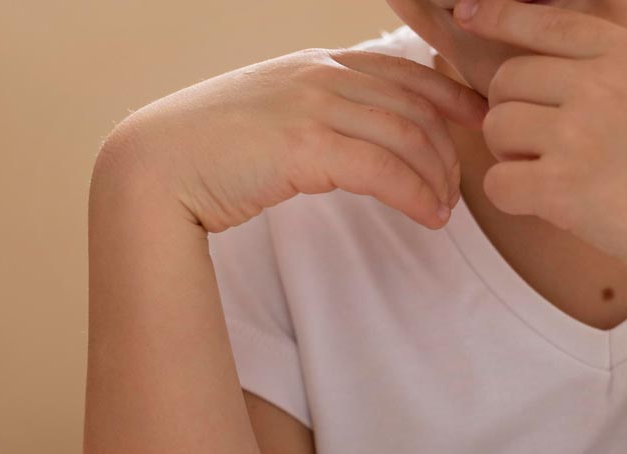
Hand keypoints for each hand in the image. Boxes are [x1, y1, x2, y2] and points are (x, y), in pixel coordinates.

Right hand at [99, 46, 488, 232]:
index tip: (474, 121)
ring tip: (443, 212)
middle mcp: (318, 75)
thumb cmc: (199, 154)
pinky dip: (414, 194)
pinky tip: (426, 216)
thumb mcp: (262, 117)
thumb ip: (303, 116)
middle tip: (458, 187)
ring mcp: (313, 105)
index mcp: (311, 64)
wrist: (152, 167)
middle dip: (447, 147)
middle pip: (413, 105)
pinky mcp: (307, 146)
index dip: (448, 95)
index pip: (400, 72)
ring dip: (435, 178)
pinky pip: (384, 168)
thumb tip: (332, 142)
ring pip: (406, 136)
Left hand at [461, 0, 626, 287]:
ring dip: (508, 151)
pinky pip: (498, 182)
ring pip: (495, 126)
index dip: (502, 17)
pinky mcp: (562, 190)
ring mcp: (579, 135)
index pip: (549, 24)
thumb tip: (599, 72)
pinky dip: (512, 195)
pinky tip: (545, 204)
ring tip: (549, 172)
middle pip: (508, 79)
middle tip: (539, 142)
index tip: (469, 14)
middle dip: (511, 108)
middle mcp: (601, 86)